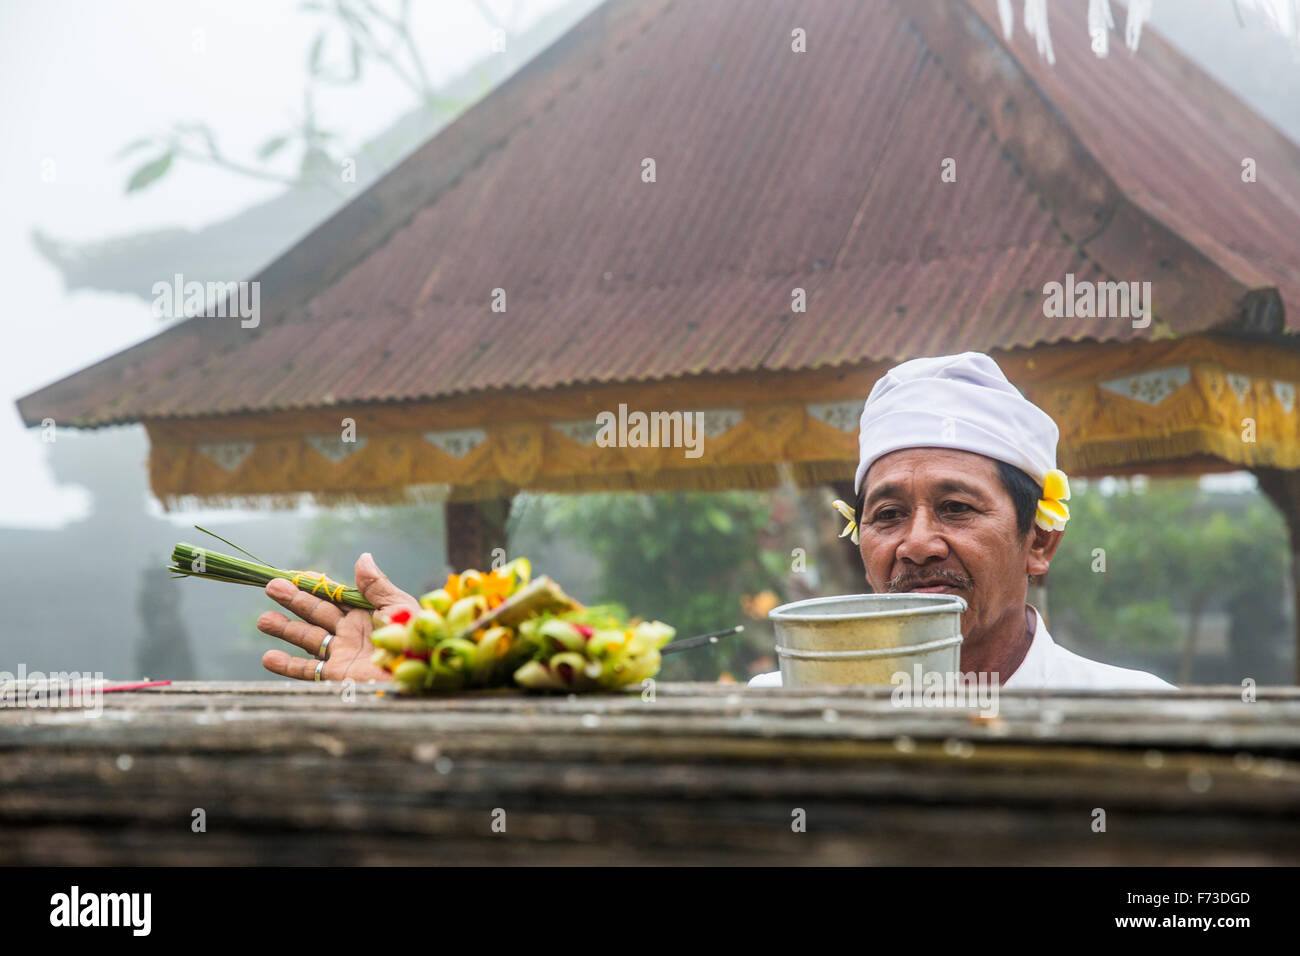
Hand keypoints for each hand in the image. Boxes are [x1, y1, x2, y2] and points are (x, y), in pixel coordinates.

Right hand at [257, 552, 419, 682]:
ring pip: (308, 639)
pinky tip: (268, 657)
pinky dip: (287, 665)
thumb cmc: (414, 640)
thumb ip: (376, 586)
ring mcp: (344, 654)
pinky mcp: (338, 676)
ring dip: (286, 629)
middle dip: (294, 601)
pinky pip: (308, 671)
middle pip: (317, 613)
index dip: (315, 586)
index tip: (295, 574)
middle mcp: (353, 633)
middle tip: (270, 587)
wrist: (416, 678)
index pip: (336, 596)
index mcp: (368, 613)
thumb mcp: (399, 607)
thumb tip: (362, 557)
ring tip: (263, 621)